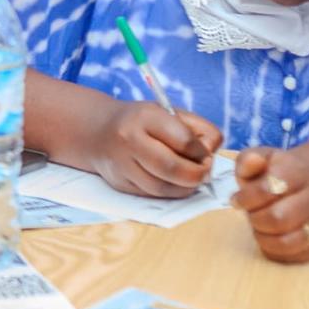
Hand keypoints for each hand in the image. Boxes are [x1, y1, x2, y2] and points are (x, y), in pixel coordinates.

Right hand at [85, 101, 222, 197]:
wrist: (98, 131)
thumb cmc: (144, 122)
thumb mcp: (170, 113)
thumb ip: (199, 129)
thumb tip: (210, 155)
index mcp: (145, 117)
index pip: (184, 141)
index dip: (202, 152)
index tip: (205, 153)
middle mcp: (129, 140)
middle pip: (172, 168)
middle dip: (197, 175)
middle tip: (204, 172)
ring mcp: (121, 164)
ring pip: (162, 187)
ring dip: (185, 188)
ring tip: (190, 178)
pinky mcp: (119, 183)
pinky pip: (152, 195)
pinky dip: (169, 192)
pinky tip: (173, 182)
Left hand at [231, 147, 308, 263]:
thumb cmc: (277, 172)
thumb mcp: (261, 158)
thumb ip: (249, 159)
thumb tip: (253, 161)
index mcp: (300, 173)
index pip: (273, 187)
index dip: (248, 196)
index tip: (237, 199)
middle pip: (278, 218)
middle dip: (254, 217)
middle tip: (250, 213)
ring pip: (287, 241)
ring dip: (263, 236)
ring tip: (258, 225)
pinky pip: (294, 256)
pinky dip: (274, 250)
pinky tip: (268, 236)